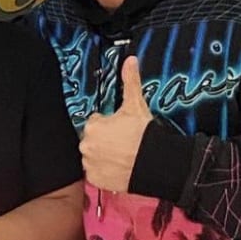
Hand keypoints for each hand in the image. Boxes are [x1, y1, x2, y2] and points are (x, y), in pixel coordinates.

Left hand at [80, 55, 152, 193]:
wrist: (155, 163)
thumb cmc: (144, 134)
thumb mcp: (136, 105)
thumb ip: (130, 81)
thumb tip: (130, 60)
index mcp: (92, 126)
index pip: (96, 122)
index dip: (110, 124)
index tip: (122, 128)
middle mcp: (86, 145)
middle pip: (94, 139)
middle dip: (106, 140)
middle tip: (124, 143)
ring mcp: (89, 164)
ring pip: (94, 156)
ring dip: (104, 155)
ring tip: (123, 155)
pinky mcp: (95, 179)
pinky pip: (97, 173)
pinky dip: (105, 171)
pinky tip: (120, 167)